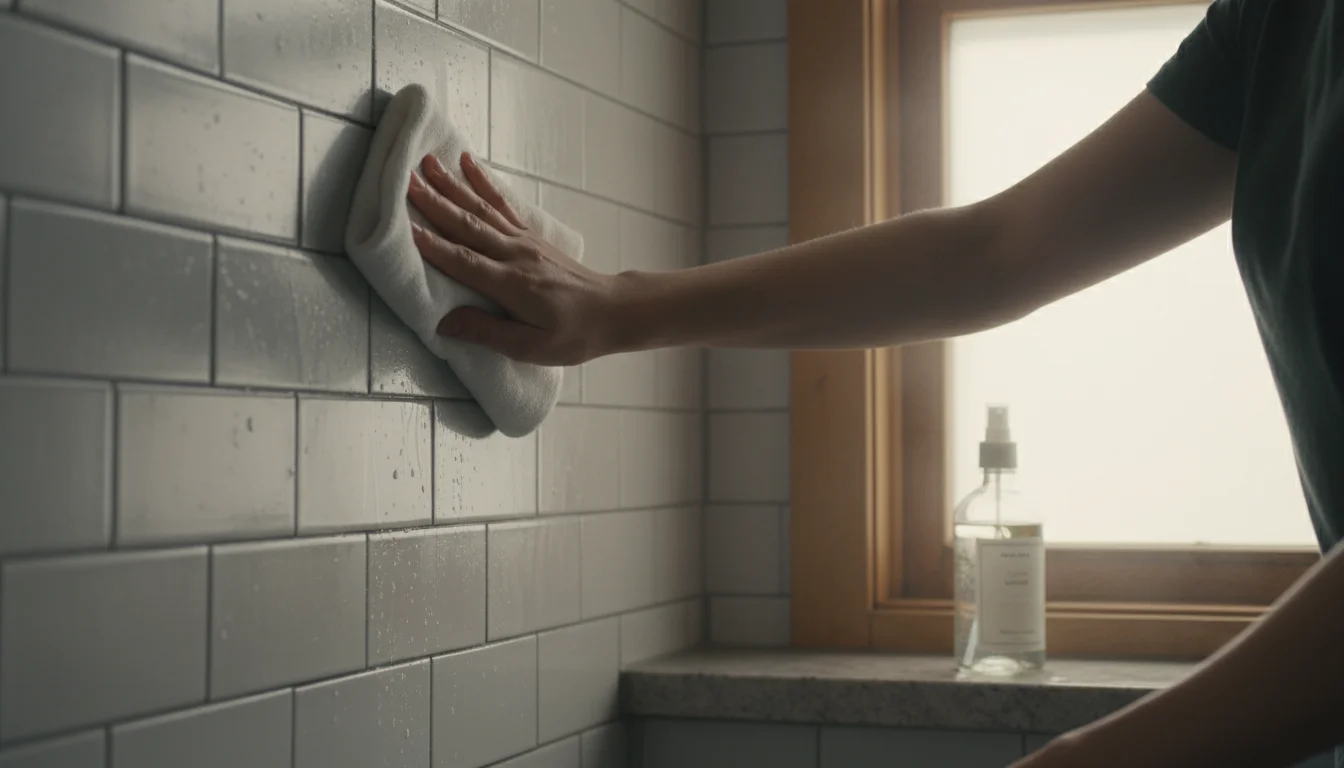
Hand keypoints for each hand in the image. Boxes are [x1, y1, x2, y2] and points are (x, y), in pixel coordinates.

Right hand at [406, 152, 625, 365]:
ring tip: (428, 163)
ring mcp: (524, 242)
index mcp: (512, 284)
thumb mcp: (532, 347)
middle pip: (468, 225)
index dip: (434, 246)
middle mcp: (516, 255)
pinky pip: (503, 205)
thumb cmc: (574, 334)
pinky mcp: (531, 237)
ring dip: (452, 185)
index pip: (464, 261)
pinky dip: (484, 183)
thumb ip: (487, 333)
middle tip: (406, 181)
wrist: (613, 311)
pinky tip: (468, 164)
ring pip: (482, 208)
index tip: (406, 226)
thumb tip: (444, 323)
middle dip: (435, 203)